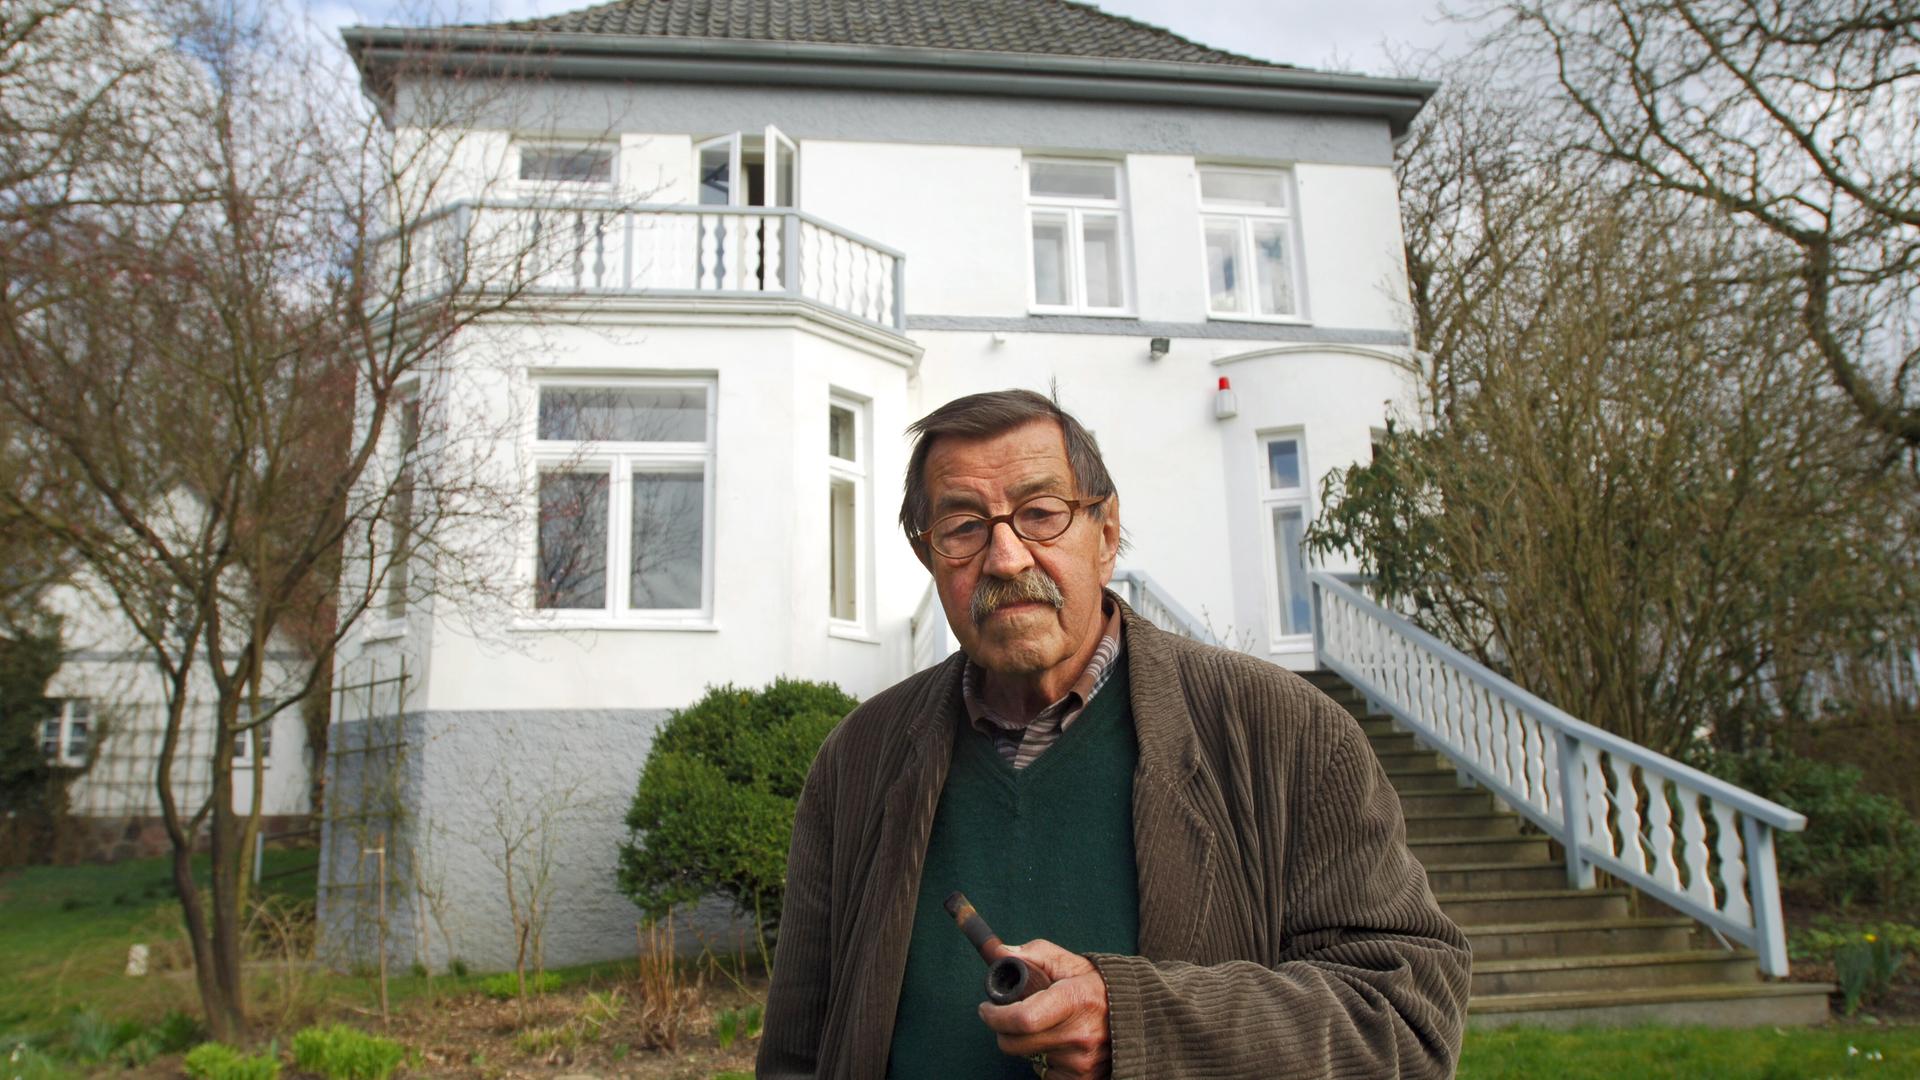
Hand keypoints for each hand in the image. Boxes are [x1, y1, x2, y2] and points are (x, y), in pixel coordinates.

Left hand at [977, 939, 1110, 1079]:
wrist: (1140, 1016)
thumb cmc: (1097, 986)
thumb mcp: (1071, 962)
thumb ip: (1035, 954)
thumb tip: (1000, 954)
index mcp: (1074, 1001)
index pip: (1023, 1018)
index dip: (996, 1016)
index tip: (986, 1008)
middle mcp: (1079, 1034)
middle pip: (1016, 1044)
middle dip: (1003, 1030)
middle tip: (1009, 1017)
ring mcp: (1082, 1062)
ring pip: (1029, 1059)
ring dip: (1028, 1045)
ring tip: (1048, 1027)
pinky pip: (1045, 1074)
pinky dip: (1045, 1061)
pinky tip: (1060, 1045)